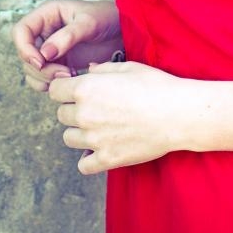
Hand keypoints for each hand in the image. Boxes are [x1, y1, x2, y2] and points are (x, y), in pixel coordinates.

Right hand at [12, 0, 122, 91]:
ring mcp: (50, 49)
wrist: (124, 31)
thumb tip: (44, 55)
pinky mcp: (59, 63)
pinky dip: (51, 83)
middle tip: (64, 73)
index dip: (25, 48)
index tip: (41, 62)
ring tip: (71, 76)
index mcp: (47, 15)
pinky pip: (43, 78)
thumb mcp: (89, 23)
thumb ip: (67, 36)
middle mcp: (44, 32)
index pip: (21, 31)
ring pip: (32, 69)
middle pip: (25, 54)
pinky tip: (71, 80)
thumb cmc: (108, 18)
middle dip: (40, 68)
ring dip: (45, 77)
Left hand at [49, 61, 190, 174]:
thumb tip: (87, 71)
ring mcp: (93, 139)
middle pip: (61, 115)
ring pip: (69, 138)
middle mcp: (84, 114)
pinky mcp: (106, 159)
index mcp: (86, 88)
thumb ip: (102, 69)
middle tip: (95, 108)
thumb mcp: (129, 68)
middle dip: (74, 110)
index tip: (77, 92)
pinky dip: (89, 159)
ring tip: (100, 127)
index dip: (65, 90)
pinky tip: (101, 149)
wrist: (178, 114)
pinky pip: (83, 165)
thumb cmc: (156, 86)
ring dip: (80, 133)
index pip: (55, 91)